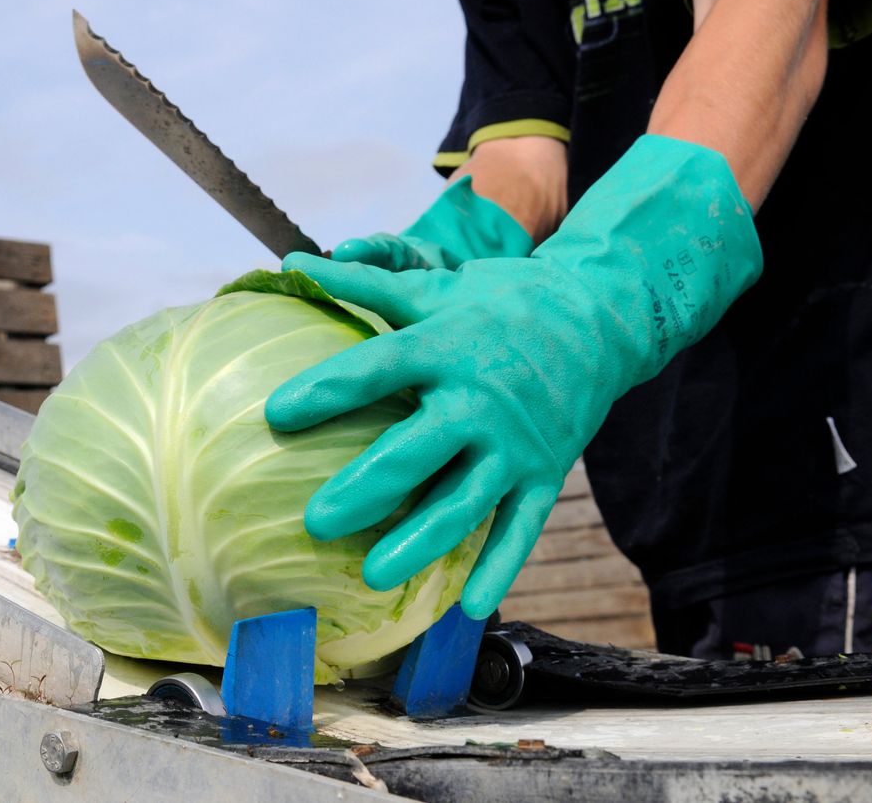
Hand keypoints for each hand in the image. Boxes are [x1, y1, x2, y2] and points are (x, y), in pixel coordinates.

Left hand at [267, 136, 761, 616]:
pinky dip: (499, 566)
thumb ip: (364, 282)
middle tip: (316, 523)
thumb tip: (292, 265)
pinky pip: (521, 527)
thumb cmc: (501, 300)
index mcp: (446, 346)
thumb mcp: (435, 285)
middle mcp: (479, 399)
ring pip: (463, 501)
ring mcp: (516, 443)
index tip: (273, 415)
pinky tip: (468, 607)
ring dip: (420, 541)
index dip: (325, 391)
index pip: (377, 368)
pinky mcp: (545, 472)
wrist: (598, 318)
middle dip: (365, 489)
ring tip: (373, 575)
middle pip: (415, 450)